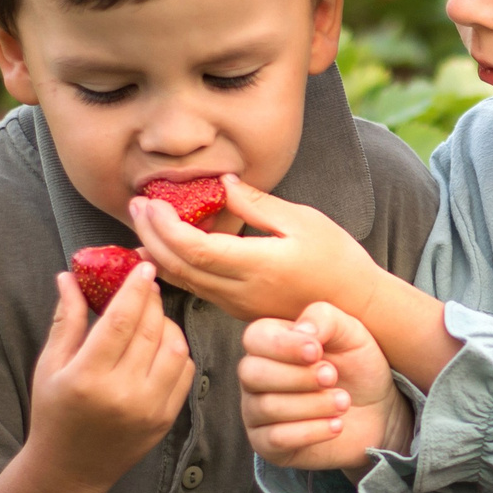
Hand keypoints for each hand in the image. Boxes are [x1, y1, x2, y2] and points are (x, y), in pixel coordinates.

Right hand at [25, 261, 194, 492]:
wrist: (70, 468)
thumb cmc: (54, 412)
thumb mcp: (49, 365)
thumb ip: (65, 319)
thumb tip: (68, 275)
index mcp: (87, 377)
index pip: (120, 321)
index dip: (135, 289)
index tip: (144, 266)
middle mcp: (122, 394)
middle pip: (150, 330)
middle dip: (152, 300)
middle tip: (147, 285)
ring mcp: (149, 409)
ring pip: (174, 348)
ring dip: (167, 323)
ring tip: (152, 315)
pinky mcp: (166, 419)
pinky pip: (185, 372)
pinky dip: (178, 350)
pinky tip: (161, 343)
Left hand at [130, 175, 386, 326]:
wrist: (357, 308)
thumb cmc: (337, 259)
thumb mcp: (303, 221)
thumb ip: (258, 204)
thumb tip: (222, 182)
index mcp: (259, 265)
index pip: (195, 249)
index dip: (165, 226)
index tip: (151, 202)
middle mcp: (241, 291)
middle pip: (179, 267)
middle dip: (151, 235)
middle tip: (136, 205)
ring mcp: (238, 305)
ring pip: (183, 283)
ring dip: (157, 252)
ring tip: (143, 224)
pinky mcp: (238, 311)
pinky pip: (196, 290)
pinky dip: (174, 268)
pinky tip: (164, 249)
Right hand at [238, 301, 410, 469]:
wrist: (377, 412)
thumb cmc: (357, 366)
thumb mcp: (351, 334)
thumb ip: (325, 319)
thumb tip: (301, 330)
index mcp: (270, 343)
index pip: (255, 338)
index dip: (283, 345)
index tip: (317, 351)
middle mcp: (255, 376)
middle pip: (252, 373)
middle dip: (297, 376)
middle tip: (333, 378)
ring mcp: (257, 411)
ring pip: (267, 407)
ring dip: (313, 404)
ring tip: (344, 402)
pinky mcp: (268, 445)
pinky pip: (275, 439)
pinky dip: (311, 431)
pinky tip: (336, 425)